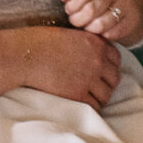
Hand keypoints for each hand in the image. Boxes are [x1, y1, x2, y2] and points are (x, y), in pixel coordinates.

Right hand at [0, 24, 121, 109]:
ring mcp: (89, 78)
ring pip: (107, 94)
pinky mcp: (79, 94)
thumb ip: (85, 44)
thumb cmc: (41, 42)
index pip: (116, 58)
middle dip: (108, 83)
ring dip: (101, 97)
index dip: (110, 66)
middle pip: (114, 78)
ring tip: (91, 98)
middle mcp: (97, 60)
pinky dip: (91, 106)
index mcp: (95, 43)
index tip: (104, 72)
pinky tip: (83, 104)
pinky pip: (94, 105)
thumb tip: (91, 55)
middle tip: (98, 88)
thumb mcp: (70, 35)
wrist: (26, 56)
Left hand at [59, 0, 142, 43]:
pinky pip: (110, 34)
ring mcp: (127, 3)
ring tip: (85, 24)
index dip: (73, 4)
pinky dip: (100, 35)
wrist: (125, 2)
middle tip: (75, 19)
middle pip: (91, 9)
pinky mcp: (131, 20)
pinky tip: (97, 29)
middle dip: (77, 19)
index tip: (69, 9)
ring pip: (100, 24)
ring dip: (88, 28)